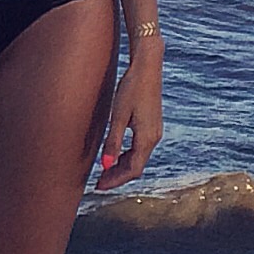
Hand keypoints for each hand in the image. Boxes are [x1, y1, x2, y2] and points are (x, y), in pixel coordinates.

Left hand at [93, 35, 163, 189]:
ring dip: (121, 167)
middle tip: (98, 183)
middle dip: (117, 176)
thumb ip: (112, 141)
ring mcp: (155, 131)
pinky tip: (115, 155)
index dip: (115, 180)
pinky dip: (127, 156)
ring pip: (138, 158)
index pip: (132, 169)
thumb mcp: (118, 115)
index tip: (99, 186)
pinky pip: (140, 148)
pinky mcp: (152, 125)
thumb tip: (104, 166)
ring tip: (103, 172)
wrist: (147, 67)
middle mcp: (154, 138)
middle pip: (136, 166)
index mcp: (147, 138)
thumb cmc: (131, 88)